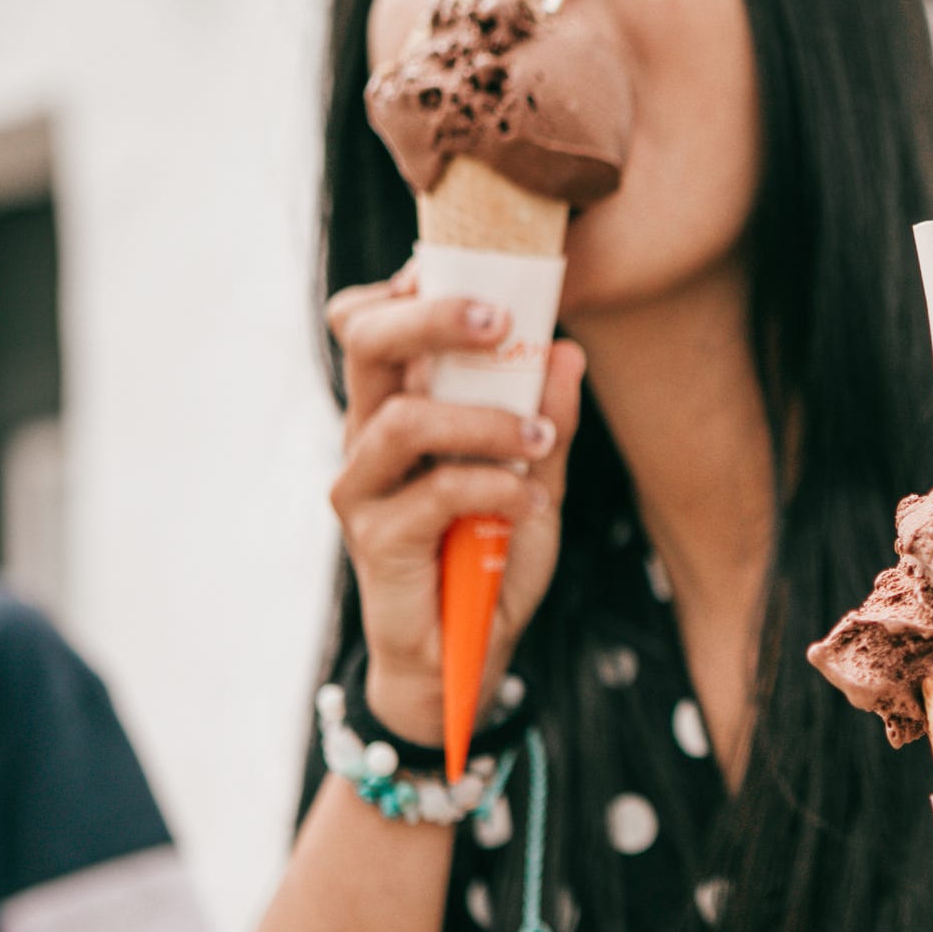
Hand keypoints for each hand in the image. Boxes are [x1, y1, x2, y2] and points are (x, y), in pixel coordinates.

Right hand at [324, 264, 584, 743]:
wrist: (466, 654)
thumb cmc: (491, 557)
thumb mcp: (536, 481)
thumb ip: (547, 418)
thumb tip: (568, 350)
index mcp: (398, 406)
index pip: (371, 321)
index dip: (410, 285)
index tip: (481, 277)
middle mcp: (368, 436)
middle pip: (365, 341)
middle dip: (431, 316)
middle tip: (500, 319)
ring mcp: (363, 486)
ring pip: (400, 418)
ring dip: (482, 419)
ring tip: (540, 440)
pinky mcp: (375, 537)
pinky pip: (432, 491)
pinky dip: (491, 486)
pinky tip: (528, 501)